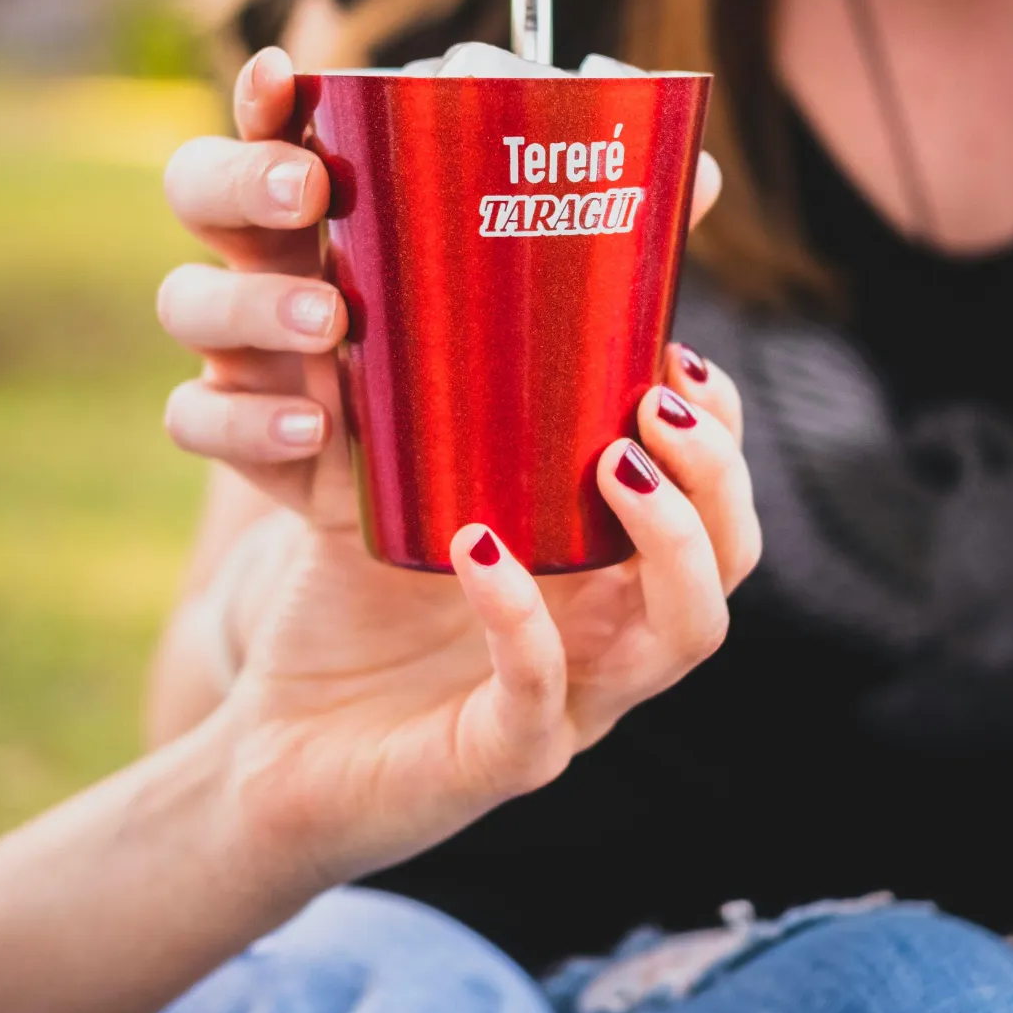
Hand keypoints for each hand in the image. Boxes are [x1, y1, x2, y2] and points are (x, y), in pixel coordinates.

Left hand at [158, 32, 758, 893]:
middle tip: (657, 396)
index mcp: (611, 576)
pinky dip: (521, 617)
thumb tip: (435, 252)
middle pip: (734, 561)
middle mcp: (616, 640)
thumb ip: (442, 408)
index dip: (719, 428)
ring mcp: (575, 705)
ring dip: (673, 538)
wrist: (278, 738)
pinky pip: (540, 696)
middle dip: (719, 470)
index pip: (717, 501)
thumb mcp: (409, 488)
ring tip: (617, 455)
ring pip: (688, 634)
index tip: (674, 350)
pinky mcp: (500, 760)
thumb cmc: (353, 605)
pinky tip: (480, 543)